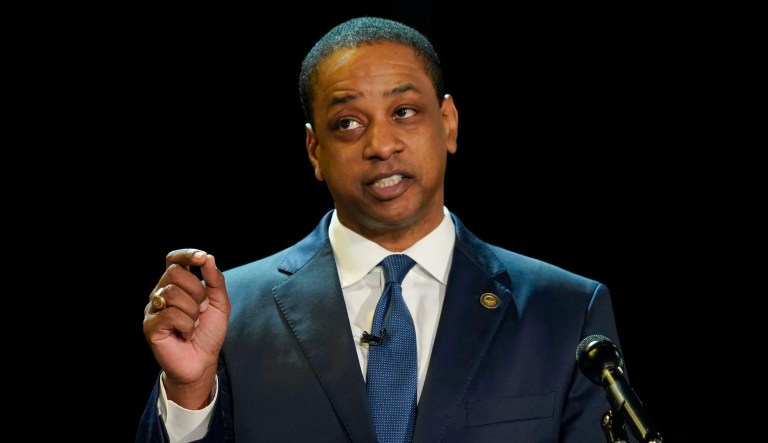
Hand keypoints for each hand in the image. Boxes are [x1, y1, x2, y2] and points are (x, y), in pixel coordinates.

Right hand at [143, 249, 229, 407]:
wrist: (203, 361)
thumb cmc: (208, 332)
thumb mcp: (219, 303)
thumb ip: (215, 280)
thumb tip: (207, 258)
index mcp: (177, 285)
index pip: (174, 260)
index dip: (186, 255)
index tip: (202, 258)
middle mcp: (161, 293)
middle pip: (175, 273)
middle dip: (197, 290)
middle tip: (201, 309)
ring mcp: (153, 309)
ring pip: (173, 293)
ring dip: (193, 311)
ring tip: (194, 324)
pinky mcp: (150, 326)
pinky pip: (171, 314)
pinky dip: (187, 325)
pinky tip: (186, 333)